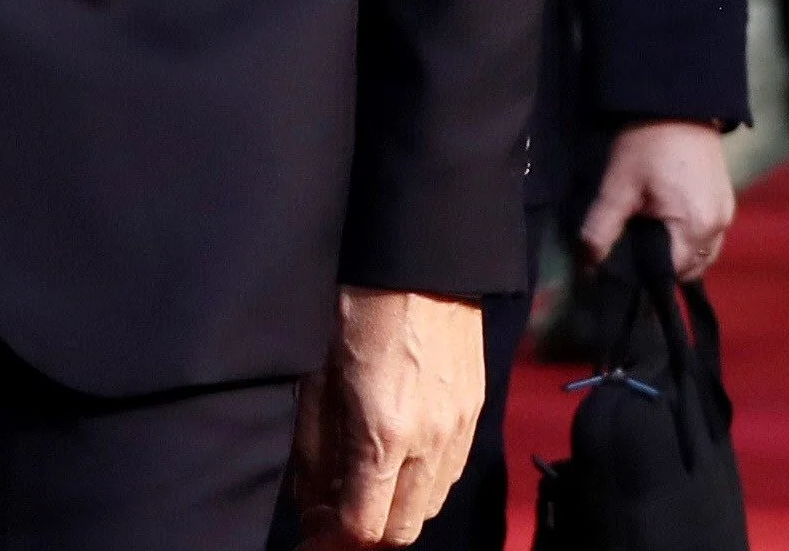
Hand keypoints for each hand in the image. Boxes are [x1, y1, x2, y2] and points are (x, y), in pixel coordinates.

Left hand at [288, 286, 484, 548]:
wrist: (421, 264)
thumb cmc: (355, 312)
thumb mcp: (316, 382)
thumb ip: (315, 452)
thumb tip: (312, 505)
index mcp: (383, 435)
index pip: (364, 526)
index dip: (331, 538)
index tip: (311, 533)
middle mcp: (430, 442)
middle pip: (402, 529)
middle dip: (364, 531)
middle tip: (332, 511)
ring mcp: (460, 430)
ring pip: (429, 505)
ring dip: (394, 507)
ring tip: (362, 481)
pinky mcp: (477, 414)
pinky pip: (450, 473)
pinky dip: (420, 481)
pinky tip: (395, 458)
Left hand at [579, 119, 735, 279]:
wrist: (677, 105)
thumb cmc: (646, 146)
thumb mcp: (618, 187)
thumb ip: (601, 228)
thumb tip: (587, 264)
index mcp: (696, 228)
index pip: (670, 274)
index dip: (643, 274)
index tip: (622, 264)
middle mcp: (720, 227)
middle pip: (689, 268)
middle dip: (661, 267)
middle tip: (632, 248)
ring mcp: (727, 215)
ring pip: (701, 254)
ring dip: (676, 253)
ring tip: (648, 235)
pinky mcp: (726, 202)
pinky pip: (708, 236)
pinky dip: (688, 237)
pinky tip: (665, 222)